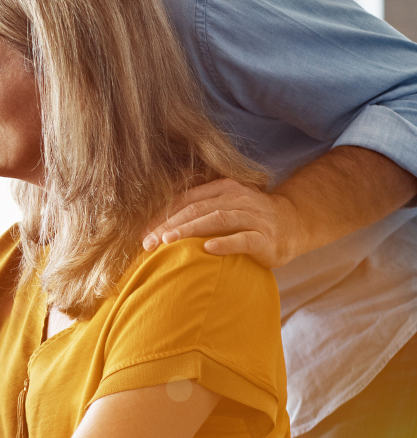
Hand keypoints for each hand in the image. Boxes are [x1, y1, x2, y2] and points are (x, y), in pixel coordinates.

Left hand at [141, 178, 300, 267]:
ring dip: (189, 230)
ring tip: (168, 241)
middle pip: (196, 209)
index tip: (142, 232)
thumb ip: (199, 211)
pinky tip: (207, 249)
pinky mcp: (266, 237)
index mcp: (222, 188)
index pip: (185, 200)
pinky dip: (224, 243)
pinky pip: (243, 238)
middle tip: (148, 242)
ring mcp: (252, 217)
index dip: (162, 216)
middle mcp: (236, 198)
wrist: (294, 223)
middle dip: (168, 225)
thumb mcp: (224, 207)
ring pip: (216, 220)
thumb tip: (159, 228)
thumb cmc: (249, 219)